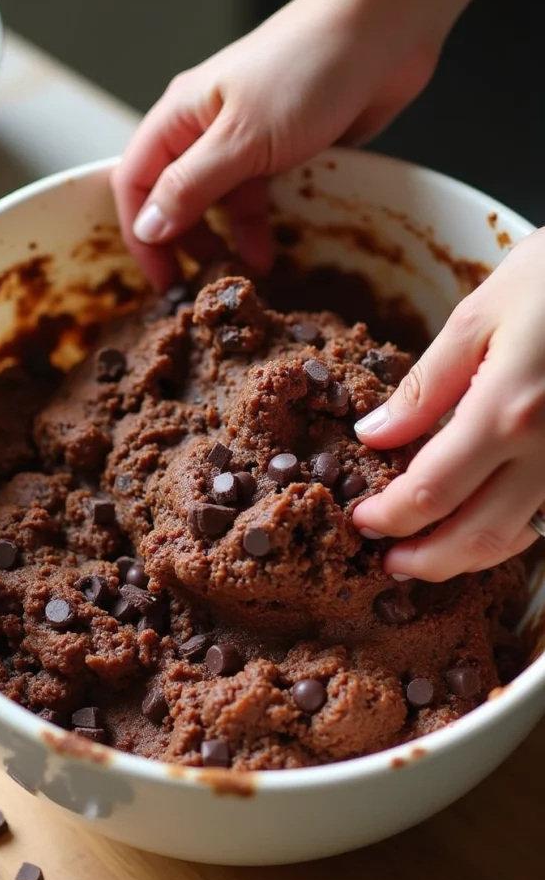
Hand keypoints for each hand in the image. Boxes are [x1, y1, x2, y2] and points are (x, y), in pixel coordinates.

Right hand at [111, 0, 471, 291]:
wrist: (382, 34)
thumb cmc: (307, 69)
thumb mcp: (240, 138)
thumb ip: (191, 187)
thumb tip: (148, 228)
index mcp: (180, 117)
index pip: (135, 183)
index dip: (141, 236)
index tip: (161, 281)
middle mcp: (205, 130)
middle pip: (173, 199)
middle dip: (182, 245)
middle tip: (198, 289)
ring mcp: (244, 141)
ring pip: (216, 205)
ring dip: (221, 243)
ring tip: (235, 278)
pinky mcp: (281, 152)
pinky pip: (258, 201)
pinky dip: (258, 230)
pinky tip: (267, 256)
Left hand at [352, 228, 544, 580]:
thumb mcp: (479, 316)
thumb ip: (424, 386)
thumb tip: (375, 435)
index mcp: (506, 413)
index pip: (430, 492)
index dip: (389, 517)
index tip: (361, 521)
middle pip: (476, 538)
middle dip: (424, 561)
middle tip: (387, 563)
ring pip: (517, 540)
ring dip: (464, 558)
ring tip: (426, 556)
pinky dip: (507, 534)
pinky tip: (479, 525)